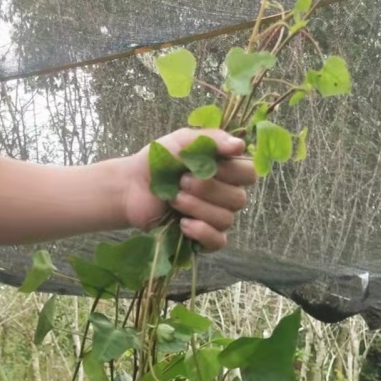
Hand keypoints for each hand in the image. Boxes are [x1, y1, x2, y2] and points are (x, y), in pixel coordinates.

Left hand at [123, 127, 256, 250]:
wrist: (131, 187)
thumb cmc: (158, 161)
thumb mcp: (183, 141)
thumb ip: (212, 139)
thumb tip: (240, 145)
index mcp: (225, 171)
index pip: (249, 174)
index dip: (232, 171)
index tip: (208, 164)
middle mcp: (225, 196)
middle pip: (239, 199)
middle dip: (208, 189)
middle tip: (182, 181)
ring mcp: (215, 219)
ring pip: (226, 219)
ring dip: (197, 207)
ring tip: (174, 199)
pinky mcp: (203, 239)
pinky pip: (218, 241)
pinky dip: (201, 232)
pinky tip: (183, 223)